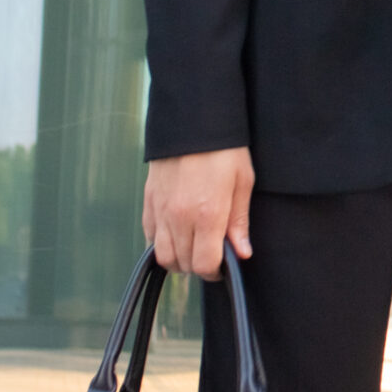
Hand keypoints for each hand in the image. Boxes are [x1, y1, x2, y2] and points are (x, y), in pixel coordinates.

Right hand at [143, 147, 254, 279]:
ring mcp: (160, 210)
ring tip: (194, 246)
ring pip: (162, 256)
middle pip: (183, 264)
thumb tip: (241, 253)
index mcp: (207, 214)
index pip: (204, 264)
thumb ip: (239, 221)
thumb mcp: (242, 182)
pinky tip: (176, 234)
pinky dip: (161, 243)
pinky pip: (149, 237)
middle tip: (211, 254)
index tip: (223, 265)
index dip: (215, 271)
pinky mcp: (149, 201)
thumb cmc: (224, 149)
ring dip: (178, 259)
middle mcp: (179, 217)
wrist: (193, 120)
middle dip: (198, 265)